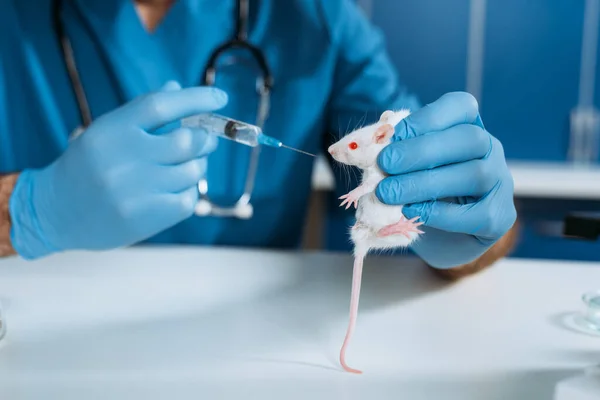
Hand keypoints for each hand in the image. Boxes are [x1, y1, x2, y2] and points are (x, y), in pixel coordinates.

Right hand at [9, 81, 226, 258]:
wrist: (56, 212)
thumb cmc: (89, 165)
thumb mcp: (108, 131)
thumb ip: (143, 112)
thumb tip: (178, 86)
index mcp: (112, 129)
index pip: (162, 105)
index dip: (197, 98)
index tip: (220, 97)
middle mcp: (124, 158)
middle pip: (187, 140)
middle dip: (204, 138)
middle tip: (203, 139)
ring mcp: (135, 190)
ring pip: (193, 171)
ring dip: (197, 167)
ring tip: (182, 168)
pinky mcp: (146, 217)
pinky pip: (189, 199)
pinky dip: (189, 192)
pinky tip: (173, 190)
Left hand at [375, 92, 516, 268]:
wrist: (444, 238)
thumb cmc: (421, 192)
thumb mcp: (403, 167)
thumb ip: (389, 154)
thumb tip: (354, 147)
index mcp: (467, 127)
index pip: (461, 106)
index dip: (427, 118)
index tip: (393, 135)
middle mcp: (490, 149)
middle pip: (468, 139)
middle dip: (421, 151)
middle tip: (385, 164)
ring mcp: (500, 182)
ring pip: (473, 175)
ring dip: (424, 183)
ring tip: (388, 193)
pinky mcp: (499, 216)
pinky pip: (475, 213)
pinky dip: (439, 213)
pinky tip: (411, 212)